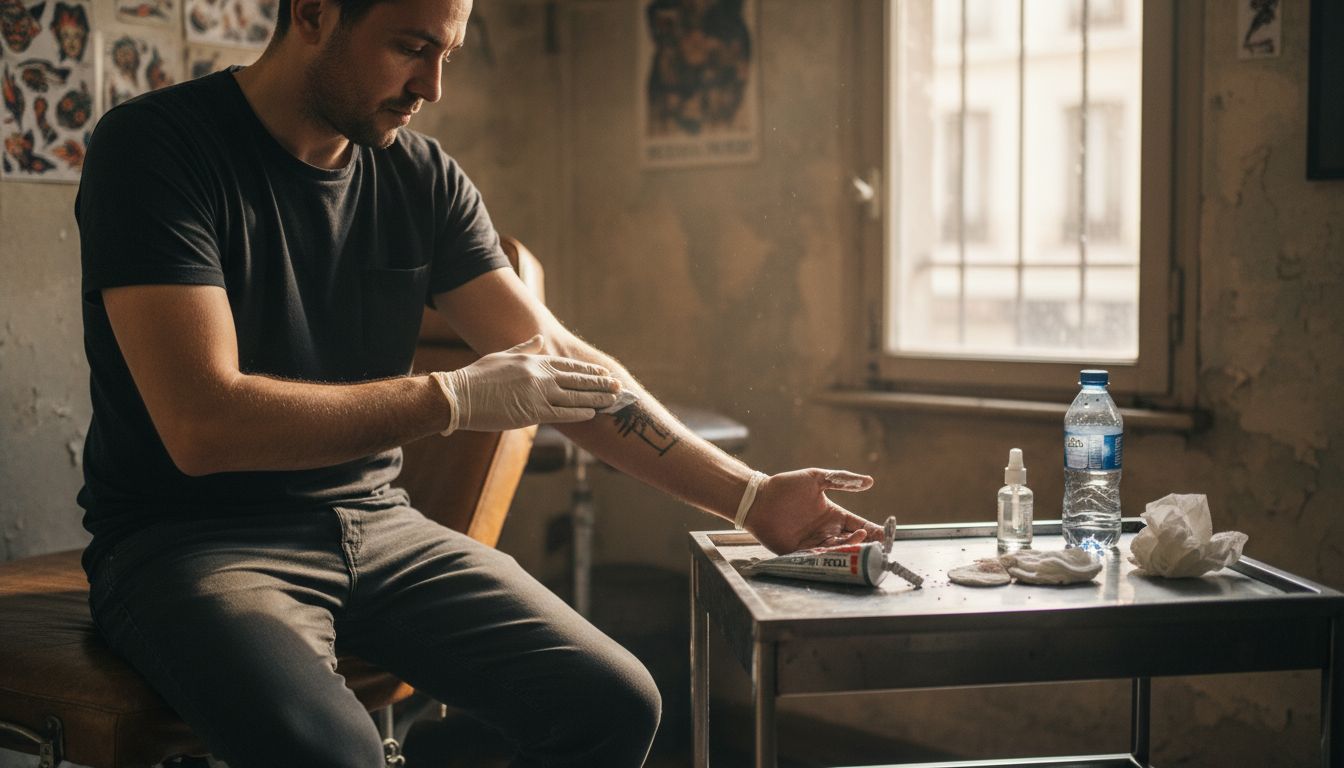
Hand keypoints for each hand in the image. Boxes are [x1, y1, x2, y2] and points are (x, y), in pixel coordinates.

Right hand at [436, 335, 620, 431]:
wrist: (460, 395)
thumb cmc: (478, 377)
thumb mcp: (504, 355)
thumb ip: (525, 348)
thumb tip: (540, 338)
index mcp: (533, 361)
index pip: (568, 366)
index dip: (588, 371)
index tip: (603, 373)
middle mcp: (539, 375)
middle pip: (577, 380)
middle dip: (600, 384)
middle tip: (618, 386)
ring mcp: (538, 394)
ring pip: (575, 396)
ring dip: (597, 398)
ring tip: (613, 400)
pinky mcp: (532, 412)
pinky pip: (563, 413)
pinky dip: (580, 412)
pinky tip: (593, 412)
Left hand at [743, 468, 881, 554]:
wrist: (759, 498)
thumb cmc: (786, 486)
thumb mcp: (817, 478)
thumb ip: (842, 479)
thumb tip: (870, 481)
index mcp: (834, 516)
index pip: (860, 525)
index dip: (874, 530)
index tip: (887, 534)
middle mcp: (827, 531)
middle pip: (852, 542)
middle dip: (865, 544)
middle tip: (875, 543)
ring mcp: (814, 542)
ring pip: (837, 551)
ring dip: (849, 549)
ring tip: (859, 542)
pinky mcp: (799, 552)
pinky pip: (817, 557)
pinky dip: (828, 557)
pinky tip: (838, 553)